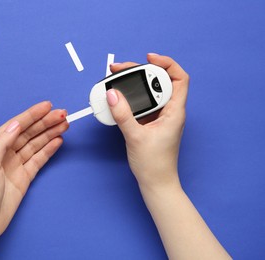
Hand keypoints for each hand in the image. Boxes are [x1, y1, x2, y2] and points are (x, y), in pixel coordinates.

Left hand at [0, 101, 68, 240]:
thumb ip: (1, 143)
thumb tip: (16, 124)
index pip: (15, 125)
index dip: (31, 115)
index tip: (47, 106)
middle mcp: (5, 153)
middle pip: (28, 133)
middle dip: (45, 122)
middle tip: (62, 114)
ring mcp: (16, 164)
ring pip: (35, 144)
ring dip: (49, 133)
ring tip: (64, 124)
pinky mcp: (24, 177)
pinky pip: (39, 159)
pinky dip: (48, 150)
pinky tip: (58, 141)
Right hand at [107, 54, 188, 190]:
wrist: (156, 182)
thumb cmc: (154, 164)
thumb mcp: (135, 137)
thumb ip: (123, 115)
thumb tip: (112, 94)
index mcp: (175, 112)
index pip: (179, 78)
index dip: (166, 63)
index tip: (148, 58)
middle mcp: (170, 111)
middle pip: (160, 81)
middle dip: (142, 71)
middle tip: (121, 69)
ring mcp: (161, 117)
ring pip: (150, 92)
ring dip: (135, 83)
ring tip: (117, 79)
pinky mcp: (151, 122)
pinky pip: (143, 103)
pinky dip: (132, 96)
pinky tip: (120, 97)